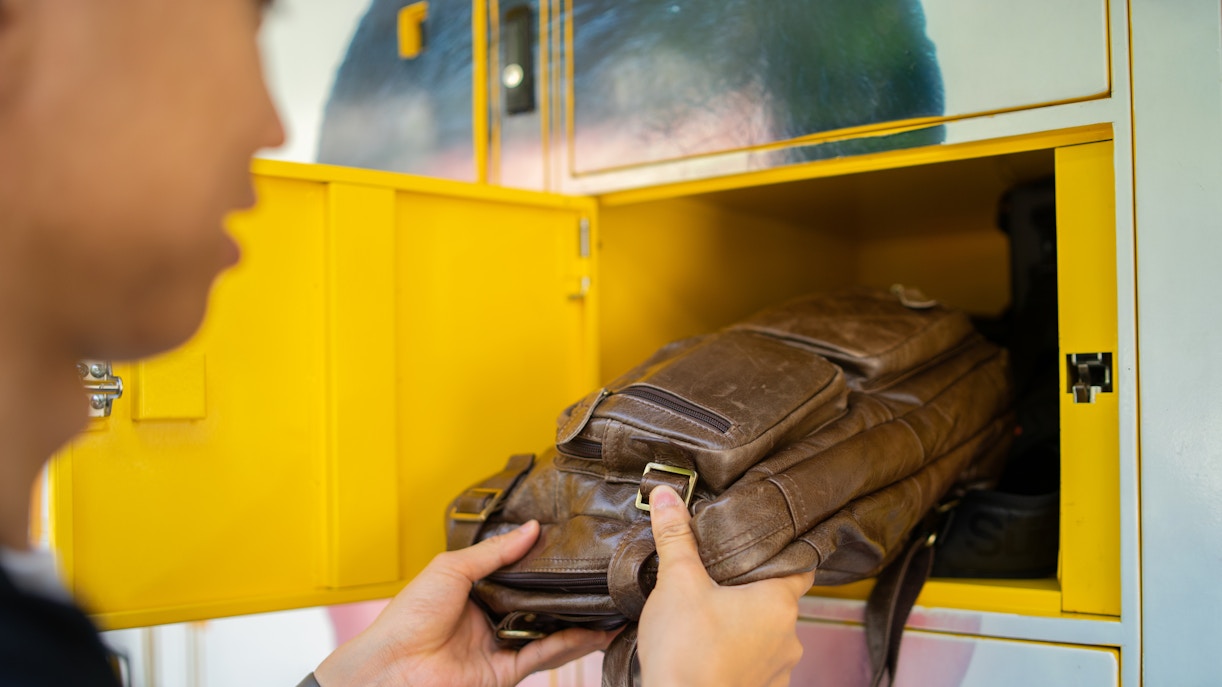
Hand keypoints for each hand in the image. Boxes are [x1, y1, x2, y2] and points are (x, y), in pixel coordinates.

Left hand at [314, 520, 613, 686]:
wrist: (392, 666)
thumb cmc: (408, 616)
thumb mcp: (452, 569)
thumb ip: (495, 552)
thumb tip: (531, 529)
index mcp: (477, 592)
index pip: (521, 575)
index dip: (547, 566)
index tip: (575, 550)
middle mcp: (492, 619)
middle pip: (540, 604)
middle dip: (571, 595)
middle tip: (602, 579)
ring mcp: (500, 646)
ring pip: (550, 633)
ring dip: (580, 622)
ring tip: (610, 607)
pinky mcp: (505, 672)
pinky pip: (543, 656)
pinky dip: (569, 645)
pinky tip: (592, 633)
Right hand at [637, 487, 812, 686]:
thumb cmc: (686, 650)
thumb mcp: (677, 582)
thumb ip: (675, 537)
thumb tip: (668, 497)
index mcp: (779, 602)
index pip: (801, 565)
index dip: (786, 549)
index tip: (769, 539)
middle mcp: (790, 637)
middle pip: (778, 599)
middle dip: (751, 588)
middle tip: (721, 574)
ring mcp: (778, 669)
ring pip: (767, 634)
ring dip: (745, 624)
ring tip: (711, 613)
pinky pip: (756, 663)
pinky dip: (738, 653)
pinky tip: (711, 646)